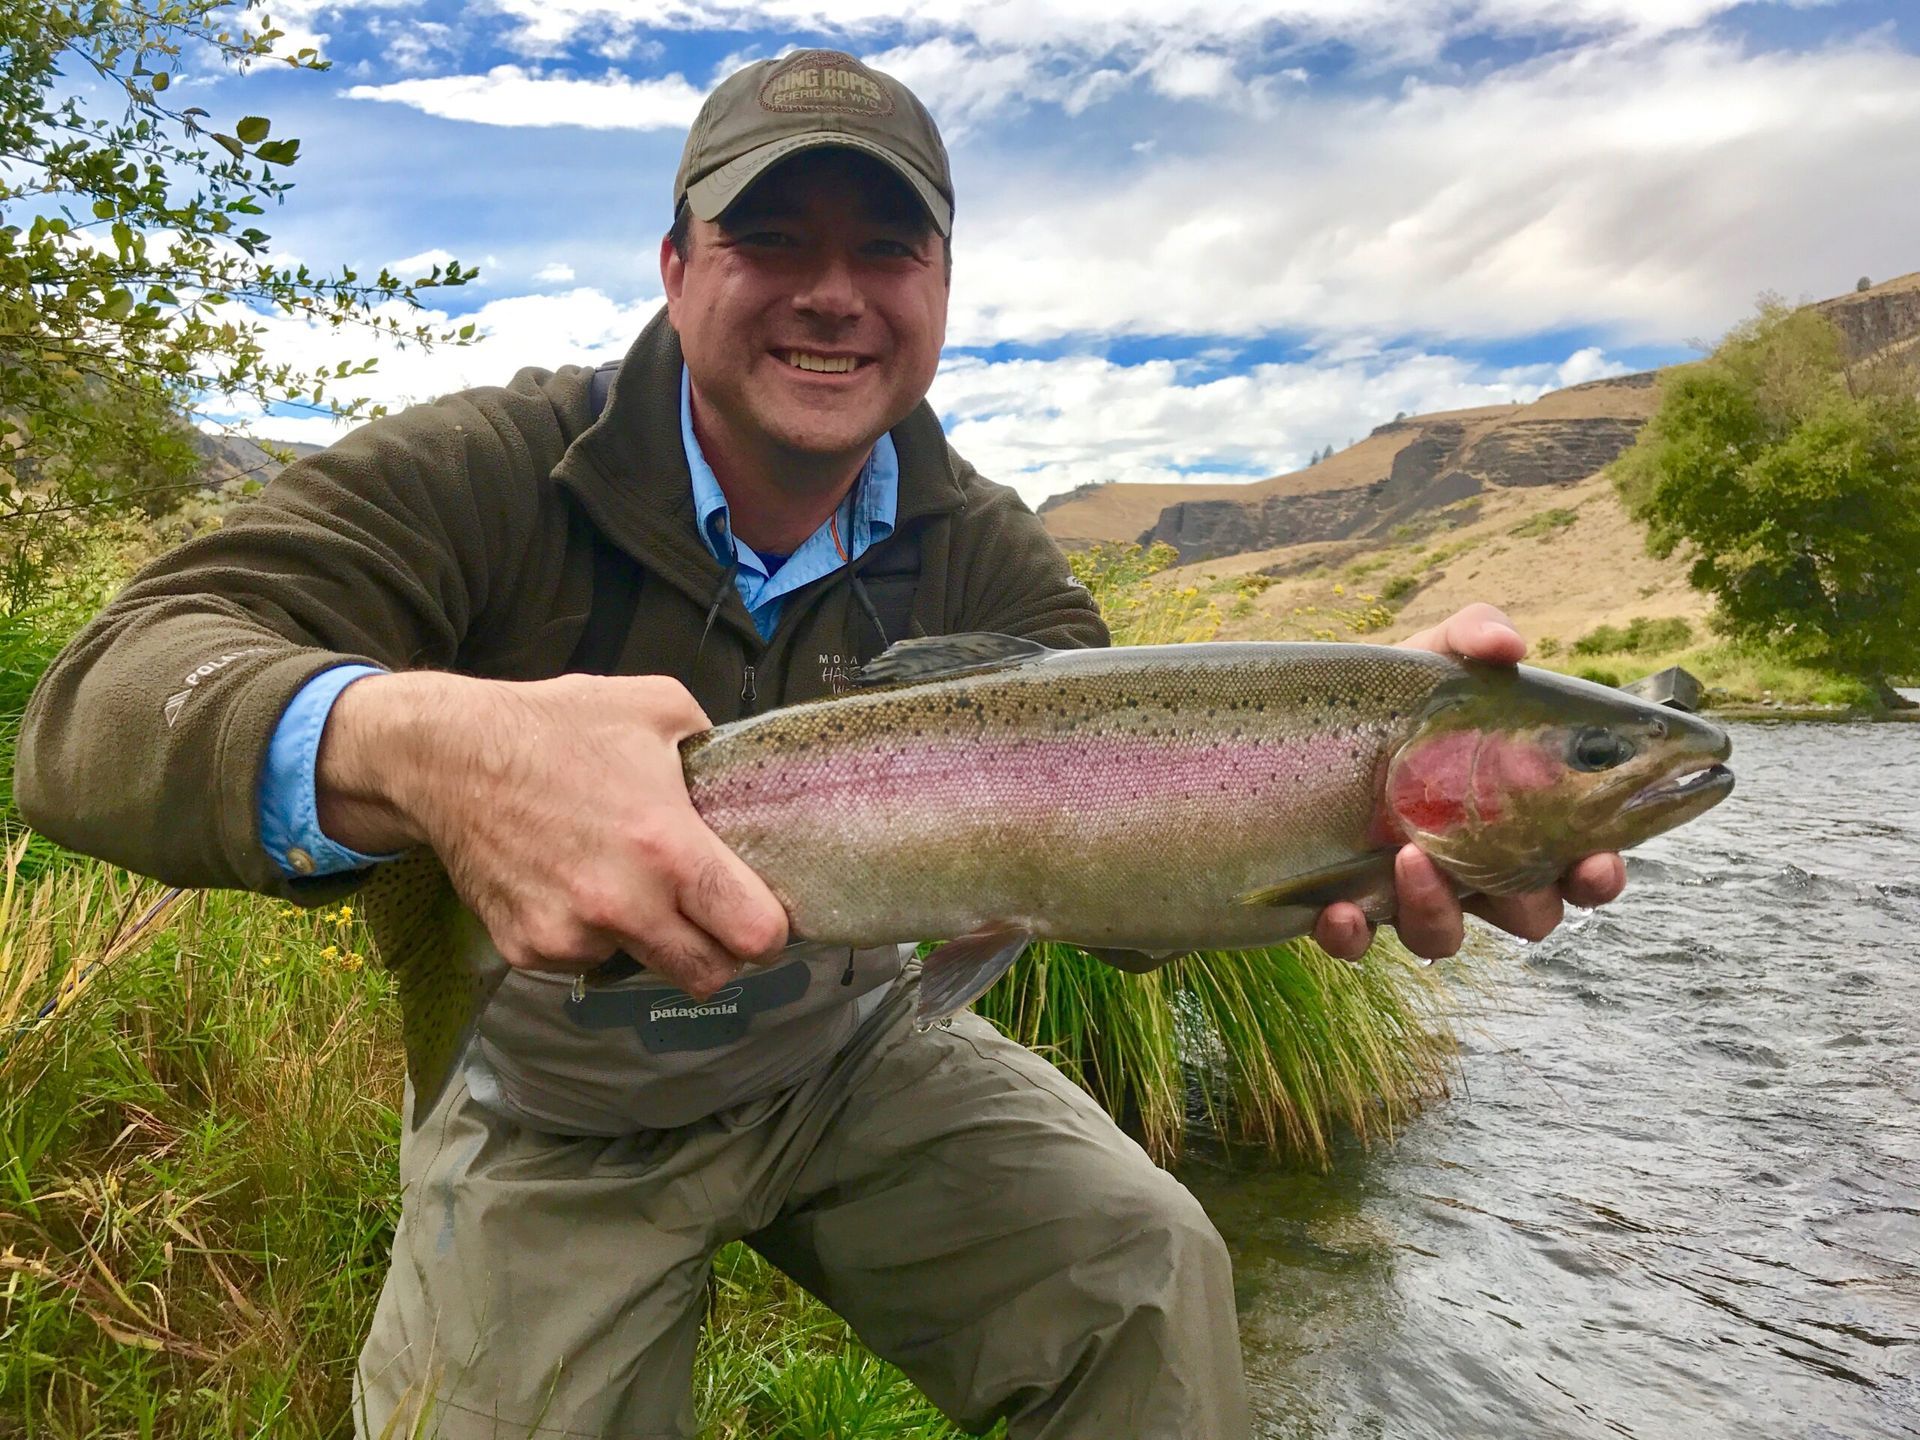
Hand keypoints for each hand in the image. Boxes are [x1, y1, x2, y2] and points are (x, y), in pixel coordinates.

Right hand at [317, 671, 788, 996]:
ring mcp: (571, 936)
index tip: (763, 911)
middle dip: (720, 951)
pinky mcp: (527, 950)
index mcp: (669, 849)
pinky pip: (586, 959)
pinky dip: (592, 933)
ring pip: (644, 967)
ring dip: (650, 938)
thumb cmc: (556, 725)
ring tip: (624, 879)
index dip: (771, 928)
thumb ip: (716, 746)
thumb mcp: (658, 706)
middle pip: (708, 977)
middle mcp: (623, 905)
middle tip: (708, 913)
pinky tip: (573, 882)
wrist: (444, 757)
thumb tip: (748, 778)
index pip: (755, 935)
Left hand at [1311, 603, 1627, 960]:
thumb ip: (1476, 636)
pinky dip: (1353, 935)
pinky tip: (1341, 911)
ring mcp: (1411, 893)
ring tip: (1411, 857)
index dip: (1599, 875)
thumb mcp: (1433, 657)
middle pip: (1529, 914)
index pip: (1581, 864)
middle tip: (1504, 878)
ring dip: (1437, 911)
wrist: (1300, 723)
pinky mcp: (1349, 907)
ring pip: (1445, 936)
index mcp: (1518, 819)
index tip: (1596, 862)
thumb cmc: (1394, 697)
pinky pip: (1358, 942)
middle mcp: (1474, 868)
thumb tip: (1509, 645)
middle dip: (1527, 906)